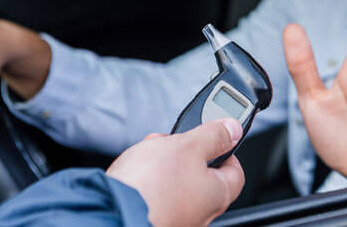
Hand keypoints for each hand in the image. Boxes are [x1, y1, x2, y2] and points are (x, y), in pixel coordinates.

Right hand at [107, 119, 244, 226]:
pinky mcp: (155, 218)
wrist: (111, 210)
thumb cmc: (150, 185)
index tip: (213, 134)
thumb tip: (233, 129)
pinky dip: (150, 180)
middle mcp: (201, 213)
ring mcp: (177, 218)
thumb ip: (214, 135)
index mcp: (218, 195)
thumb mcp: (188, 145)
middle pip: (203, 175)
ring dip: (165, 164)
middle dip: (186, 152)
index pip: (235, 169)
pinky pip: (158, 194)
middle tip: (172, 140)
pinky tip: (137, 171)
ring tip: (150, 153)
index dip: (225, 147)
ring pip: (178, 183)